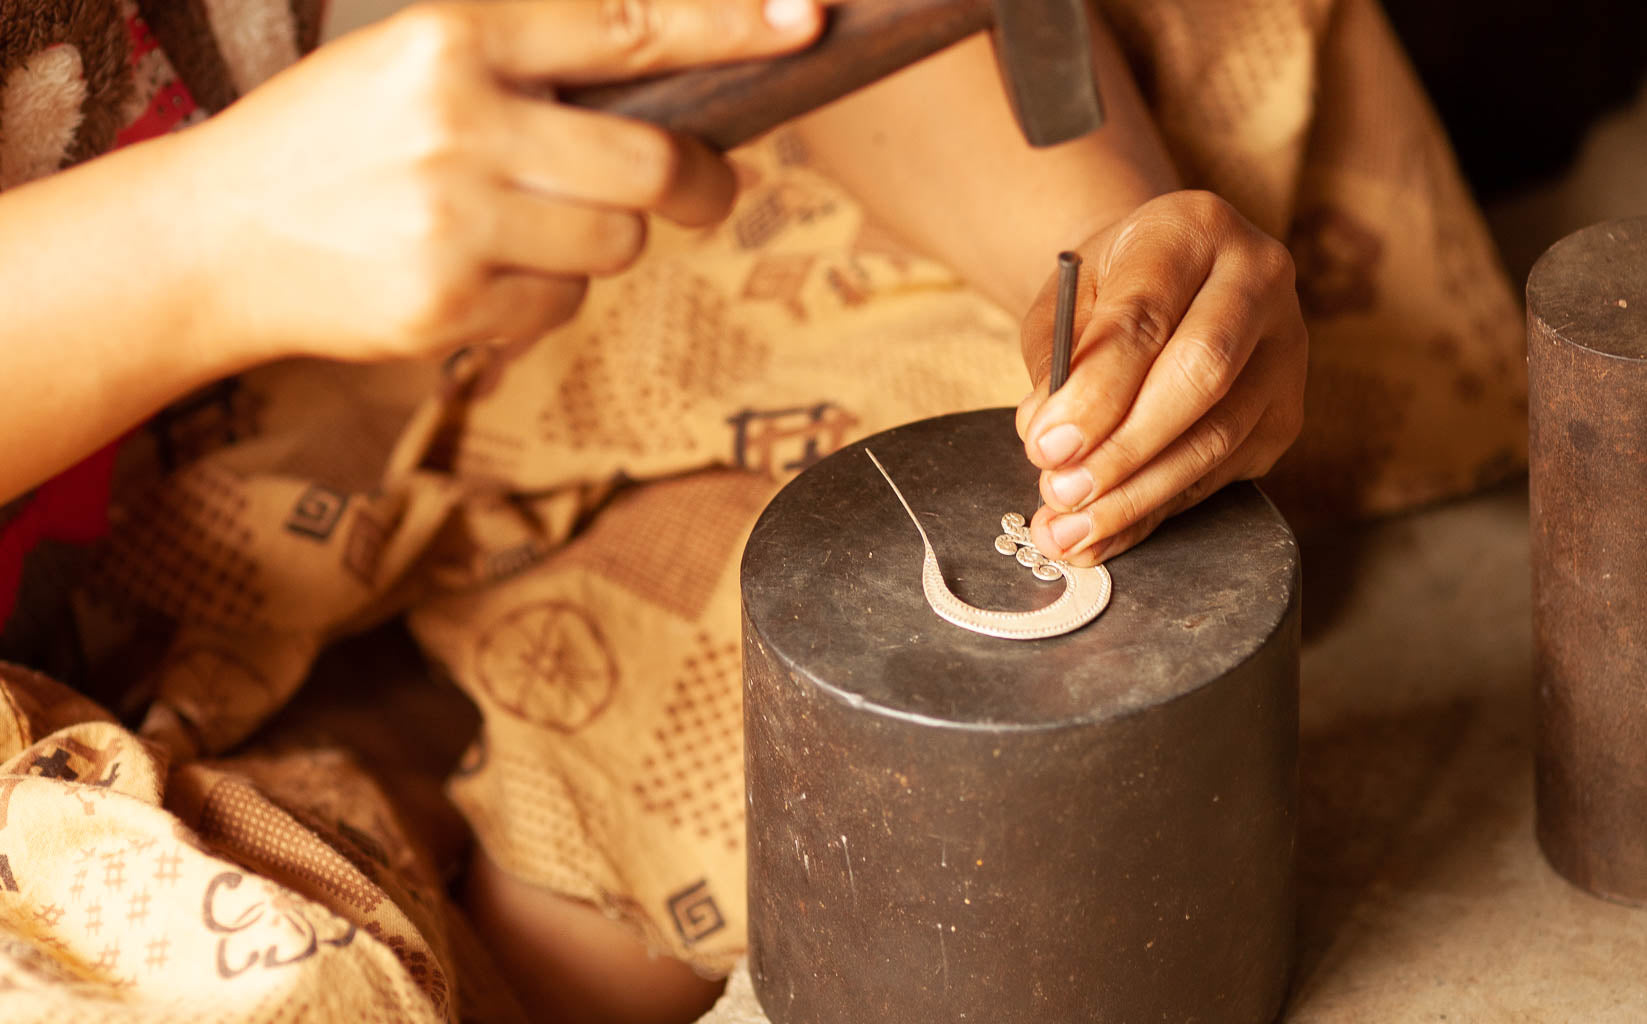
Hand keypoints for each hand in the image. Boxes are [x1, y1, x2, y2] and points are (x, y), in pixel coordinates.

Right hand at [179, 0, 821, 364]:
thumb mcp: (412, 66)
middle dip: (693, 185)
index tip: (804, 23)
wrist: (213, 239)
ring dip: (594, 246)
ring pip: (615, 247)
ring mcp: (453, 220)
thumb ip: (530, 75)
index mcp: (450, 39)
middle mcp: (457, 122)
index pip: (623, 27)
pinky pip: (559, 308)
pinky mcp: (448, 304)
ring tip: (516, 229)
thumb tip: (668, 104)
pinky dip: (539, 299)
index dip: (727, 27)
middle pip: (649, 166)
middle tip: (704, 190)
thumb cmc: (330, 145)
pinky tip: (472, 277)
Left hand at [1015, 191, 1306, 564]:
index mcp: (1193, 229)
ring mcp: (1286, 348)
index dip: (1096, 392)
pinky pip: (1221, 473)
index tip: (1045, 446)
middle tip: (1061, 492)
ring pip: (1217, 437)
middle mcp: (1258, 279)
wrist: (1167, 278)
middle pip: (1201, 377)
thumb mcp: (1064, 301)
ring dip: (1137, 495)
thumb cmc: (1107, 288)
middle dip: (1123, 449)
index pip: (1147, 317)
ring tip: (1070, 530)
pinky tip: (1106, 534)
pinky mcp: (1286, 413)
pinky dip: (1157, 511)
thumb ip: (1055, 361)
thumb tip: (1049, 441)